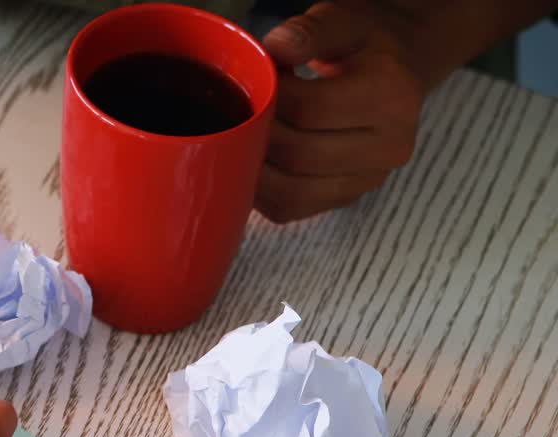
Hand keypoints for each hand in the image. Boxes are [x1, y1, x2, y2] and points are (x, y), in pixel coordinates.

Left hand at [257, 1, 423, 222]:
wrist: (398, 70)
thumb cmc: (363, 45)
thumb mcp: (342, 22)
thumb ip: (310, 31)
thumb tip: (277, 48)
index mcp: (393, 97)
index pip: (310, 110)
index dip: (268, 99)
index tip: (254, 83)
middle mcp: (390, 146)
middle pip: (299, 155)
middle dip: (258, 134)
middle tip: (243, 113)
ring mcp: (370, 180)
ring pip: (292, 193)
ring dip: (254, 168)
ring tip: (245, 137)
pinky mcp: (347, 199)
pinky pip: (291, 208)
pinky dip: (261, 191)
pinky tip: (251, 164)